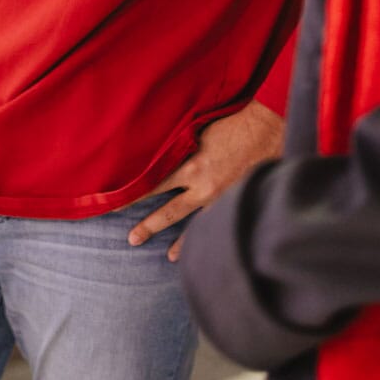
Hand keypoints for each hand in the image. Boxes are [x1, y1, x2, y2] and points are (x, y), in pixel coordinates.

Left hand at [128, 100, 284, 260]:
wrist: (268, 129)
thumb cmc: (232, 123)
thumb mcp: (198, 130)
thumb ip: (179, 146)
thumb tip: (157, 153)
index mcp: (190, 166)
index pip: (152, 186)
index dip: (131, 197)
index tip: (111, 206)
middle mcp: (203, 188)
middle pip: (169, 212)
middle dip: (149, 226)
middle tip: (131, 239)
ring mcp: (220, 198)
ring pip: (194, 225)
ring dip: (180, 242)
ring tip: (167, 256)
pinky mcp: (235, 201)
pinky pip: (217, 223)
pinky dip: (208, 235)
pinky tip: (204, 246)